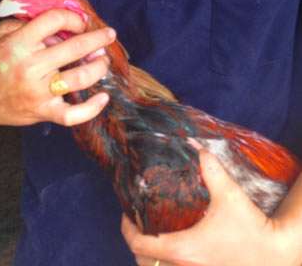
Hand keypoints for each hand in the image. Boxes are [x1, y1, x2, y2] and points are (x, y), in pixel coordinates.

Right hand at [0, 9, 113, 128]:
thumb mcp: (0, 34)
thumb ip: (27, 25)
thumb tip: (60, 26)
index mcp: (18, 43)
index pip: (54, 20)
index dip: (72, 18)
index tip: (79, 21)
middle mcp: (30, 67)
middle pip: (75, 48)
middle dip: (97, 38)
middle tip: (108, 34)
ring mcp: (37, 92)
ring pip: (80, 77)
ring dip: (99, 66)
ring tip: (103, 59)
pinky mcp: (41, 112)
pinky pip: (73, 114)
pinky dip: (92, 108)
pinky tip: (103, 97)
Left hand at [122, 150, 301, 265]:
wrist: (276, 254)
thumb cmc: (253, 229)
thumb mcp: (231, 196)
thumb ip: (212, 171)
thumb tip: (197, 149)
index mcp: (182, 249)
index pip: (139, 243)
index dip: (127, 228)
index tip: (128, 215)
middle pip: (142, 260)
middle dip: (136, 243)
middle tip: (137, 224)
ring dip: (149, 256)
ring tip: (151, 236)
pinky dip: (164, 264)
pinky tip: (170, 250)